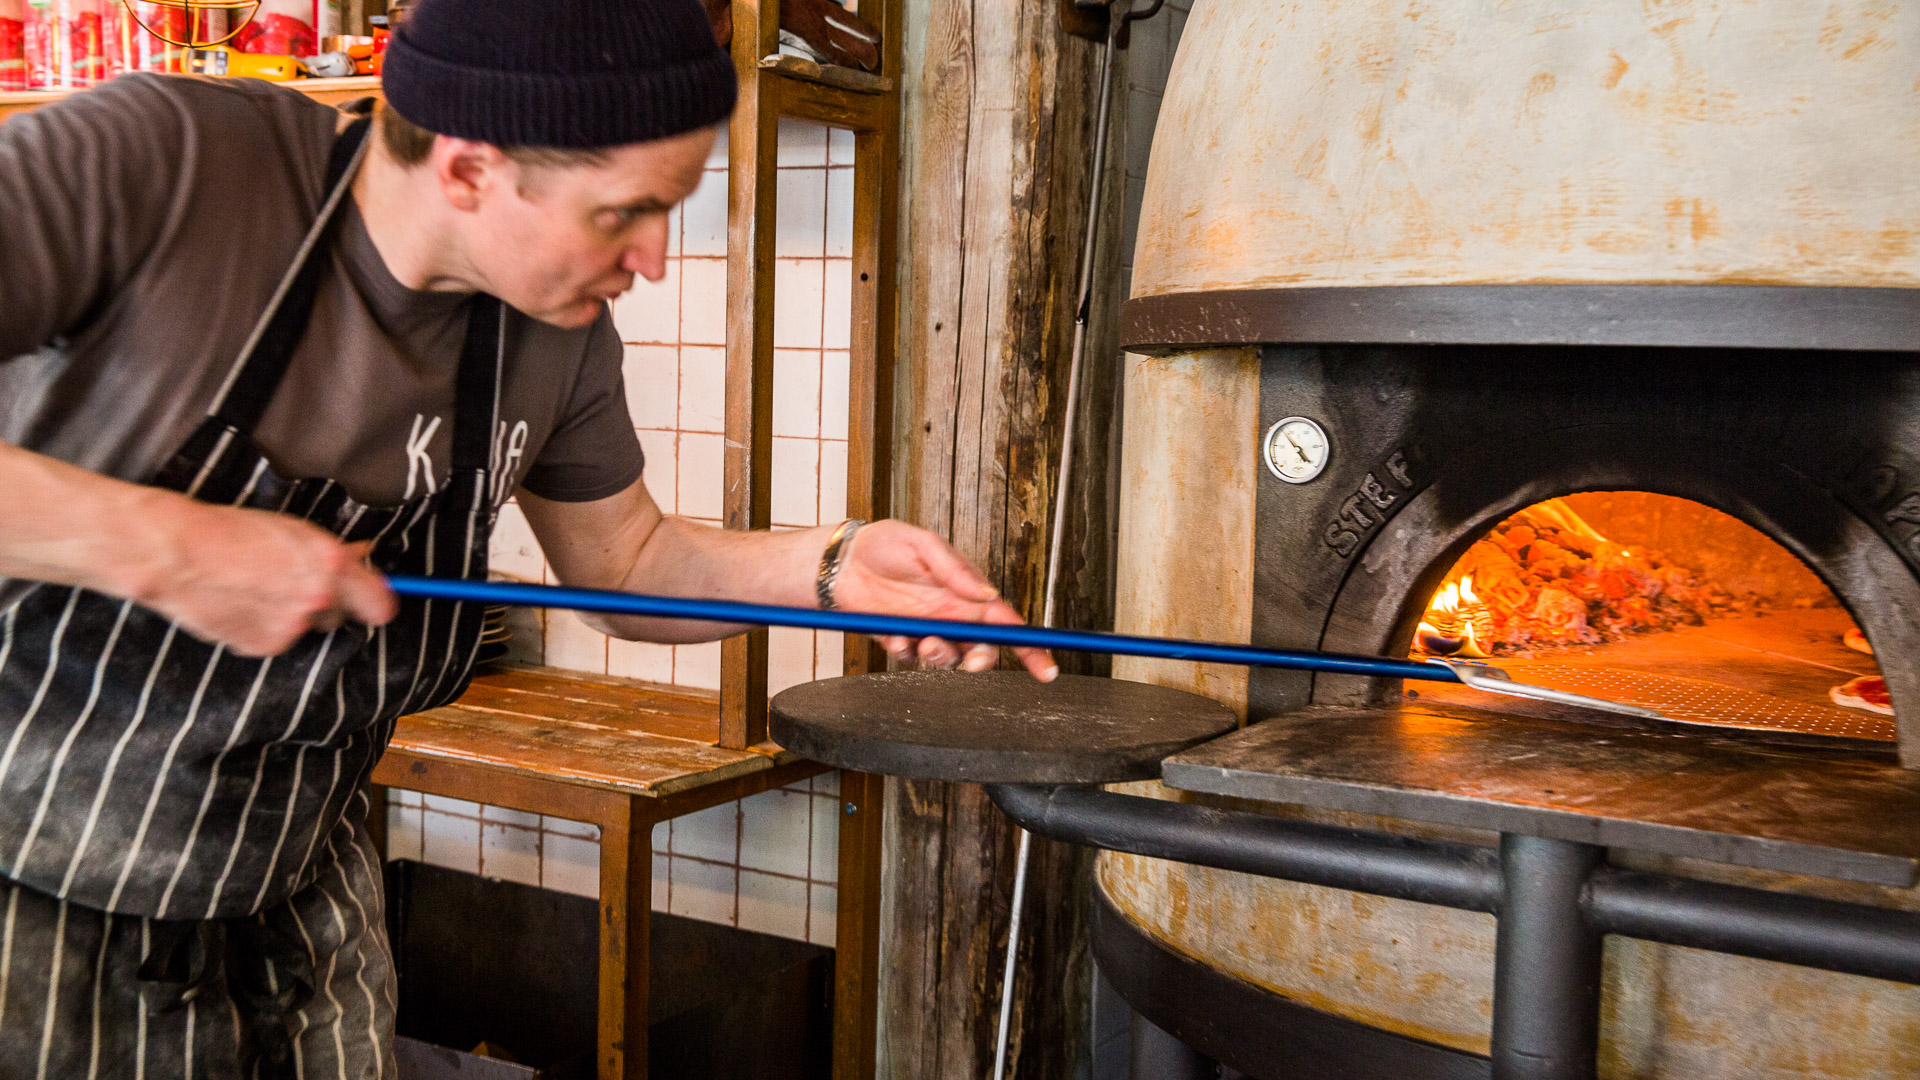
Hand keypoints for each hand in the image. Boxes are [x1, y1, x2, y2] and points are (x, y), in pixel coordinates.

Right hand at [123, 490, 397, 656]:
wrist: (178, 554)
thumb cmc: (232, 532)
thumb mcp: (292, 530)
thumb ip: (335, 552)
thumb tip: (365, 556)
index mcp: (330, 565)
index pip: (382, 604)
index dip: (377, 601)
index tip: (372, 599)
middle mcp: (317, 600)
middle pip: (343, 615)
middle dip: (330, 602)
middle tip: (297, 582)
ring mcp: (291, 626)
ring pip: (310, 627)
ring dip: (297, 614)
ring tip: (261, 588)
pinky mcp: (264, 645)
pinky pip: (280, 639)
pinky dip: (268, 626)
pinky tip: (245, 603)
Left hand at [826, 520, 1056, 681]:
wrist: (841, 560)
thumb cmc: (884, 544)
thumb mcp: (924, 545)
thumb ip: (956, 570)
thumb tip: (989, 594)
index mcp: (965, 593)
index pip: (1005, 622)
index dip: (1029, 646)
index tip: (1045, 667)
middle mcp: (950, 615)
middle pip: (982, 649)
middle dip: (982, 660)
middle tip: (972, 660)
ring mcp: (926, 630)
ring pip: (949, 659)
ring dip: (941, 656)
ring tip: (923, 640)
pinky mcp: (901, 640)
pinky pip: (912, 658)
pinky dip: (905, 650)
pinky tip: (893, 632)